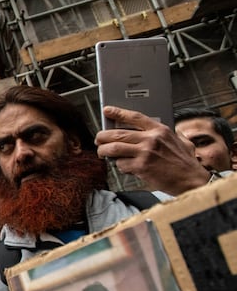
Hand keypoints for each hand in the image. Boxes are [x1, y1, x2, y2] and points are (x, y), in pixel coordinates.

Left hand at [95, 106, 209, 194]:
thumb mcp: (180, 140)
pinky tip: (124, 166)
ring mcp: (145, 153)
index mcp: (160, 130)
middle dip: (102, 136)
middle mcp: (151, 139)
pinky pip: (121, 164)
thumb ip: (166, 135)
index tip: (107, 110)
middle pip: (117, 133)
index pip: (134, 117)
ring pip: (113, 148)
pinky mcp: (141, 167)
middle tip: (98, 140)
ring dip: (103, 151)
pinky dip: (118, 165)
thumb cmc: (185, 162)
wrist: (191, 179)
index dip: (118, 112)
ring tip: (102, 153)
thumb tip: (152, 132)